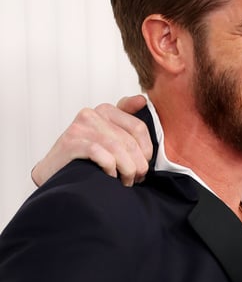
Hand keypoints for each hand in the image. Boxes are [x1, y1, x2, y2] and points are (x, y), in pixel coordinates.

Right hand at [31, 95, 151, 187]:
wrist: (53, 171)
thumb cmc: (84, 158)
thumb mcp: (107, 136)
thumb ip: (125, 120)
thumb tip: (142, 99)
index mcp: (104, 111)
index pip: (138, 127)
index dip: (146, 150)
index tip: (144, 165)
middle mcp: (91, 115)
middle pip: (129, 141)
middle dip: (138, 165)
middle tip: (136, 179)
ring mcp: (79, 128)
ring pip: (117, 149)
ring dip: (126, 170)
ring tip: (125, 182)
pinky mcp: (71, 143)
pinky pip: (101, 155)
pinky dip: (110, 169)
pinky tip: (109, 176)